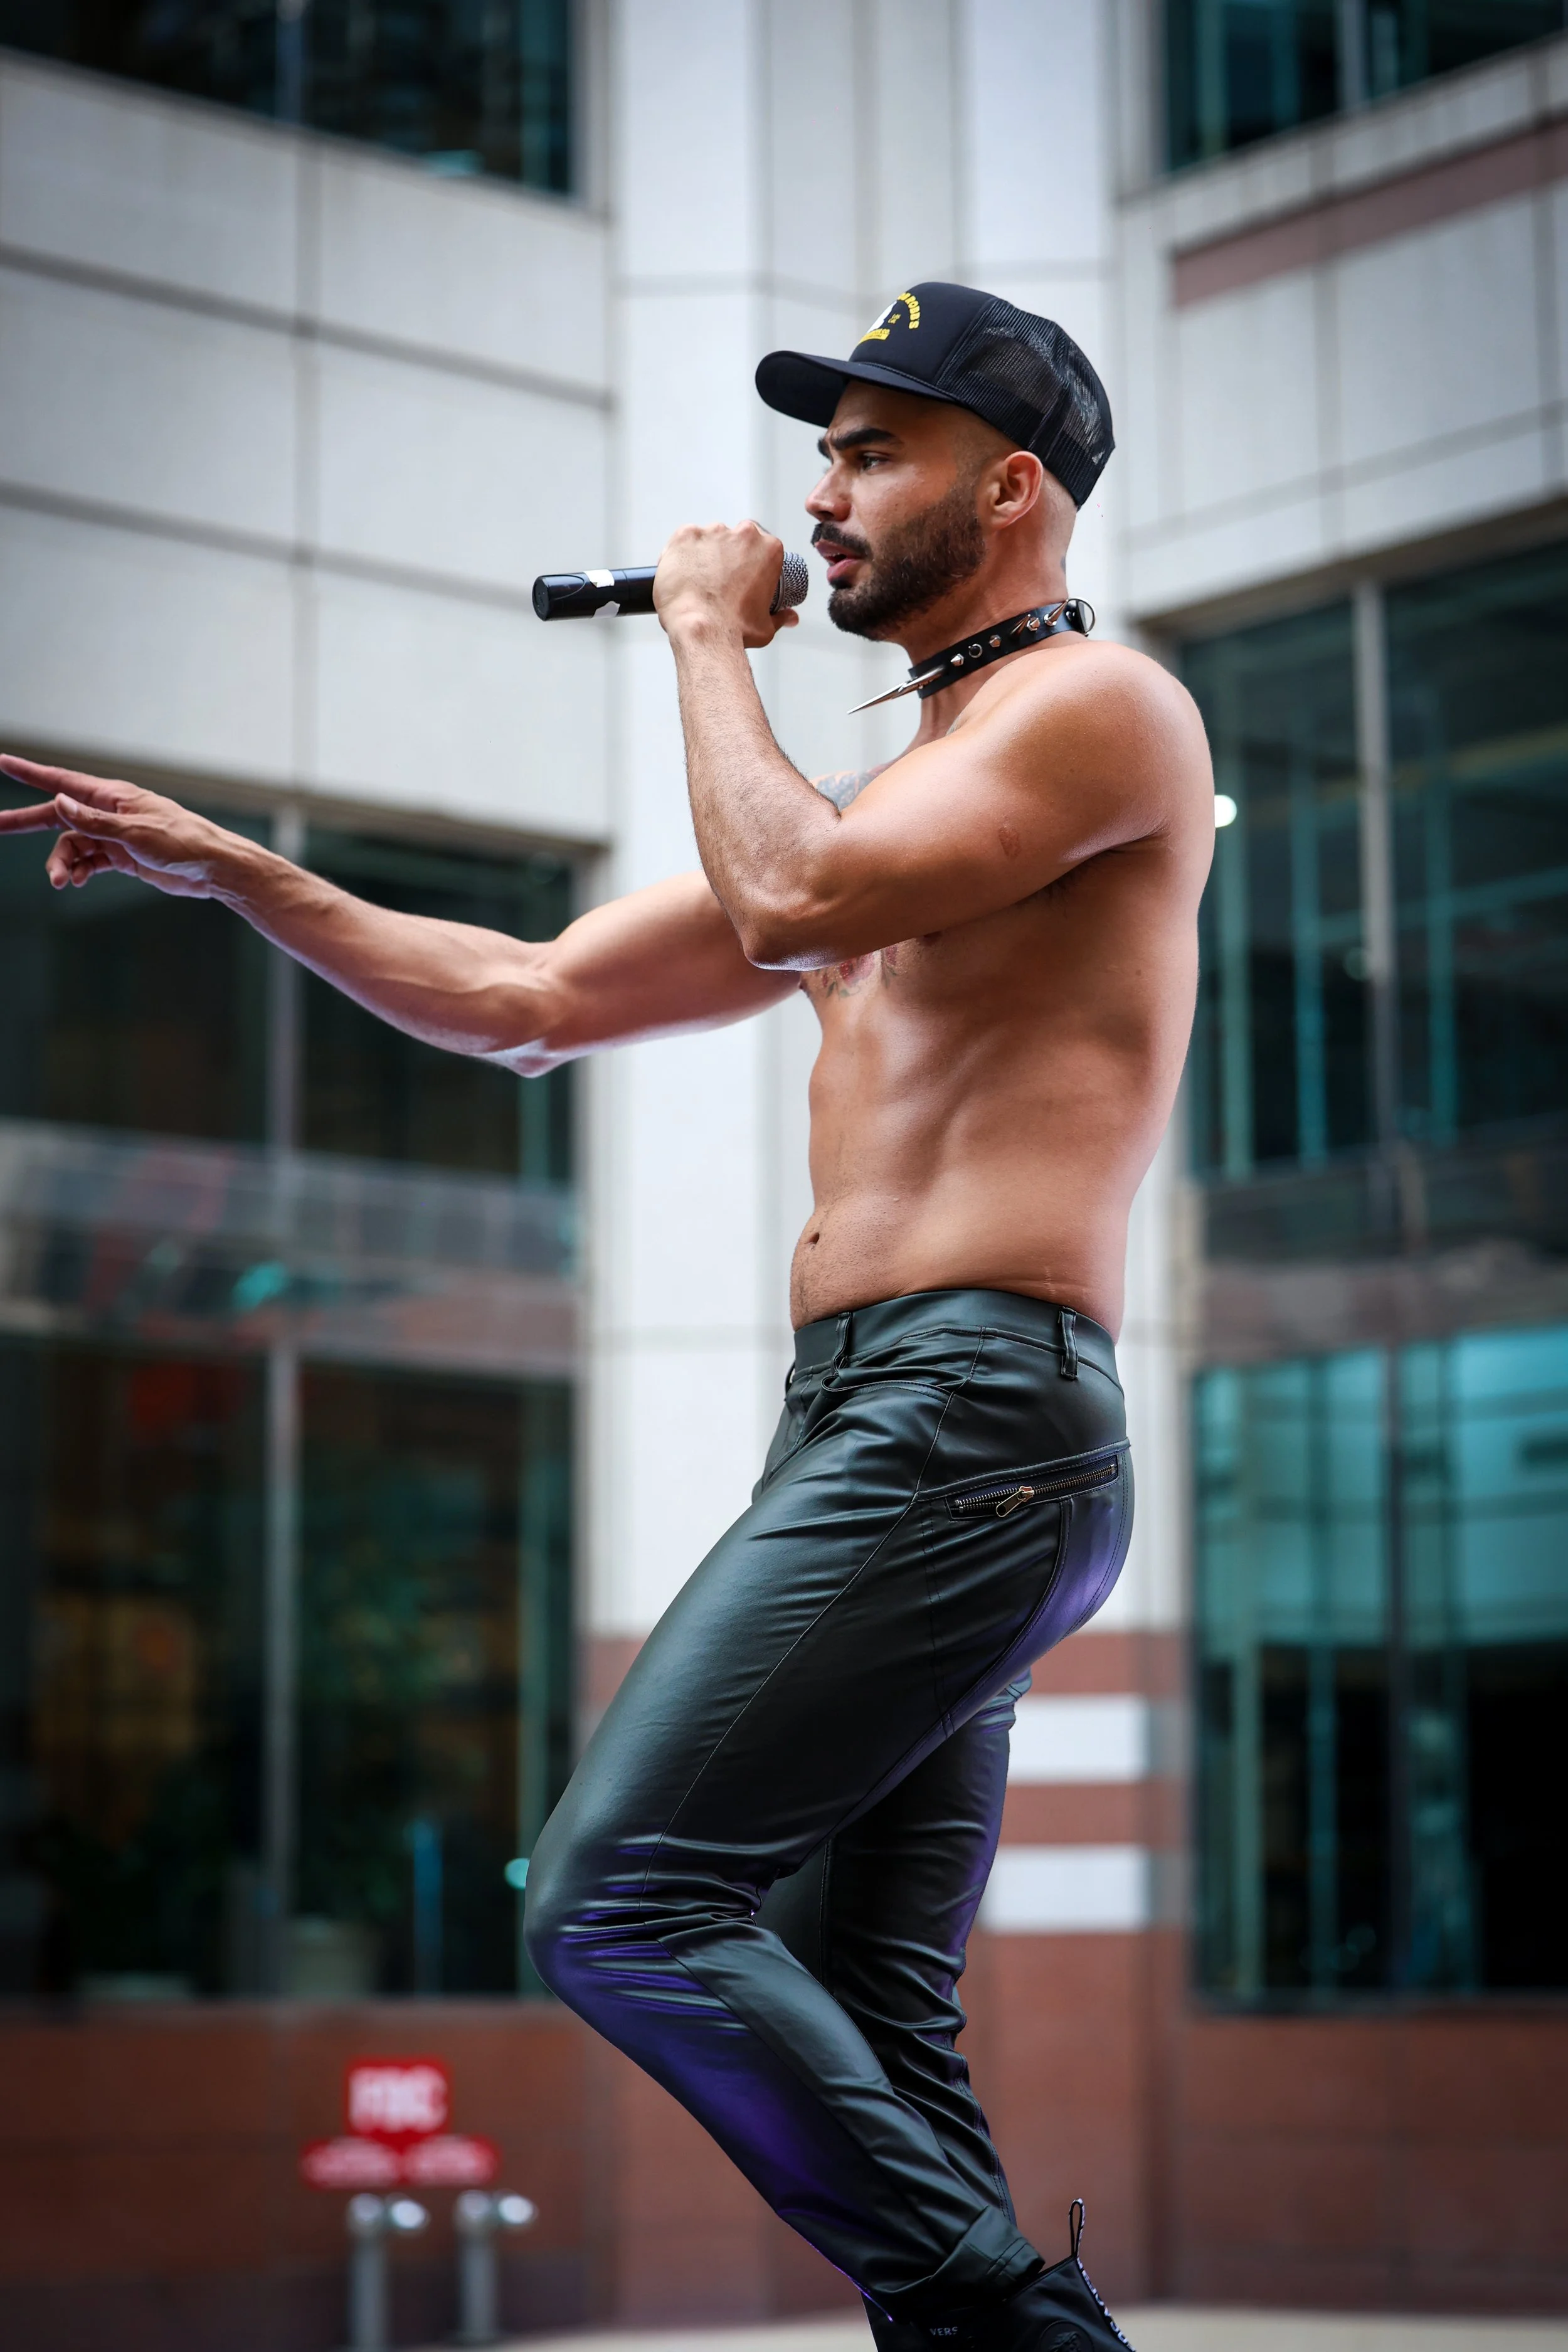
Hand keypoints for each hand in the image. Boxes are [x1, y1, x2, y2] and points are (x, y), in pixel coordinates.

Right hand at [0, 755, 250, 898]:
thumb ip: (94, 821)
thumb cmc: (181, 842)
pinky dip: (79, 871)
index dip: (30, 772)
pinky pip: (88, 862)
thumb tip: (59, 800)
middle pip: (56, 815)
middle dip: (25, 822)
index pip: (62, 780)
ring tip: (61, 881)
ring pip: (72, 846)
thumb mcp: (135, 832)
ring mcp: (114, 835)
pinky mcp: (122, 857)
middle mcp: (109, 812)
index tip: (3, 761)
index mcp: (111, 796)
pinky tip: (75, 881)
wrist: (212, 868)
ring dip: (62, 863)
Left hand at [653, 521, 800, 649]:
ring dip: (707, 554)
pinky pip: (685, 539)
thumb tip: (789, 617)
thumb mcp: (766, 626)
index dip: (751, 560)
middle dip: (729, 554)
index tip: (744, 573)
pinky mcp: (686, 535)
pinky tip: (684, 573)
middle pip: (736, 538)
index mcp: (769, 549)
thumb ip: (780, 618)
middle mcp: (743, 534)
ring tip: (699, 580)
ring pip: (710, 538)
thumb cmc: (734, 629)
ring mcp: (713, 532)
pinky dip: (683, 553)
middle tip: (721, 579)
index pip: (762, 545)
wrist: (701, 630)